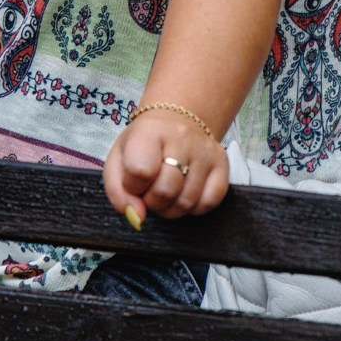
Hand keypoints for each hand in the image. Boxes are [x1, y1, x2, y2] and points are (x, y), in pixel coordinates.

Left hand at [104, 108, 229, 224]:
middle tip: (150, 193)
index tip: (134, 182)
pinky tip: (185, 193)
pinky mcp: (222, 163)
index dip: (133, 187)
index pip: (141, 171)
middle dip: (153, 203)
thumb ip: (119, 193)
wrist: (174, 122)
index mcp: (149, 131)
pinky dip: (194, 208)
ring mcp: (205, 150)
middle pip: (166, 191)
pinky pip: (209, 203)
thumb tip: (137, 217)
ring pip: (187, 202)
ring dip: (171, 208)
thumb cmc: (143, 145)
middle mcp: (181, 137)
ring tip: (166, 193)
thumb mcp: (118, 161)